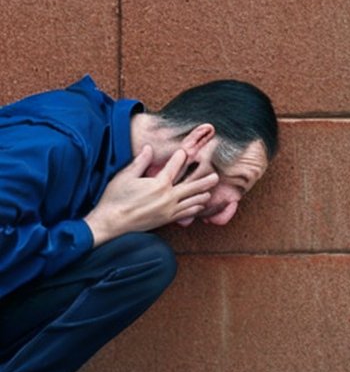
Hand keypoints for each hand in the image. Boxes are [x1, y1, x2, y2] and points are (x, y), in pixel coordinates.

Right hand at [84, 146, 218, 246]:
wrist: (111, 223)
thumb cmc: (115, 198)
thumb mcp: (125, 176)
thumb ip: (140, 162)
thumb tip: (149, 148)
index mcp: (158, 184)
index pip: (174, 167)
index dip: (181, 158)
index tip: (187, 152)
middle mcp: (167, 197)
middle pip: (191, 187)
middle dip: (204, 181)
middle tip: (216, 177)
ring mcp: (168, 210)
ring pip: (191, 202)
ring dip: (202, 196)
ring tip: (210, 192)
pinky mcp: (166, 219)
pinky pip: (185, 213)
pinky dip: (193, 209)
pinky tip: (199, 207)